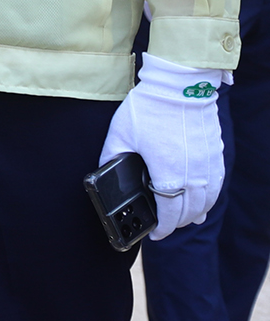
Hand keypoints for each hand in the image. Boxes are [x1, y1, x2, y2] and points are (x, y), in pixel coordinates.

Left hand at [102, 53, 227, 240]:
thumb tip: (104, 172)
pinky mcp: (217, 157)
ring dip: (194, 214)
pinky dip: (208, 199)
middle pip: (189, 213)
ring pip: (206, 203)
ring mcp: (209, 167)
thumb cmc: (148, 108)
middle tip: (163, 225)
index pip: (169, 214)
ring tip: (181, 217)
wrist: (180, 85)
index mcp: (168, 174)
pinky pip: (216, 188)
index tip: (154, 234)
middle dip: (175, 223)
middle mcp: (194, 176)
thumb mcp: (120, 134)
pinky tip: (201, 201)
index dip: (161, 229)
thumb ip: (111, 157)